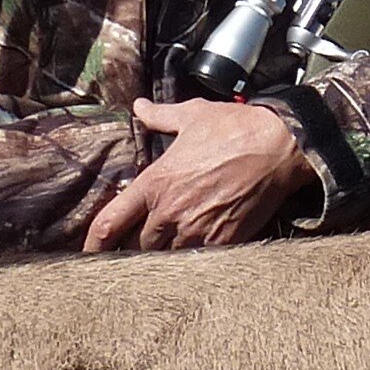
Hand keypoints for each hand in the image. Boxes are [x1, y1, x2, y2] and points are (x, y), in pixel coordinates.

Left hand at [83, 96, 321, 252]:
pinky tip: (197, 254)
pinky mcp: (223, 241)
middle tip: (142, 245)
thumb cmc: (236, 128)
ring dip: (166, 255)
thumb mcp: (192, 116)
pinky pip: (198, 262)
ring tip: (171, 250)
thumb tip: (139, 106)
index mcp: (155, 182)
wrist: (279, 147)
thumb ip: (159, 116)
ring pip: (167, 258)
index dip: (94, 245)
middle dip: (138, 247)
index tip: (89, 255)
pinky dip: (194, 260)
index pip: (110, 223)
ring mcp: (196, 229)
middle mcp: (170, 210)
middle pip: (138, 247)